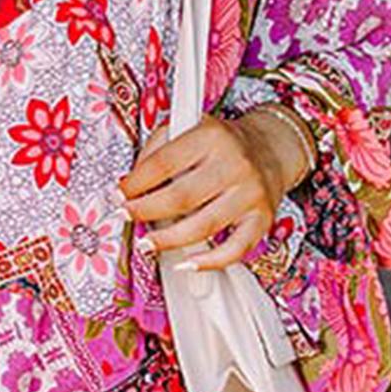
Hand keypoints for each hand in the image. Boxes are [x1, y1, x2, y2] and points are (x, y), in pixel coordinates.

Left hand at [119, 110, 305, 272]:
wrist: (272, 147)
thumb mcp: (189, 128)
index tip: (118, 196)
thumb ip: (157, 150)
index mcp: (211, 137)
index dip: (135, 184)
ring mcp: (251, 193)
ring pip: (203, 226)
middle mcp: (234, 164)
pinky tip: (186, 263)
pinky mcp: (263, 218)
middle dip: (145, 211)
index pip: (163, 164)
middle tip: (125, 217)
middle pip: (180, 197)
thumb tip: (130, 187)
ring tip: (145, 245)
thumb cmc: (222, 143)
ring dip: (168, 240)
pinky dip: (209, 262)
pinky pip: (235, 249)